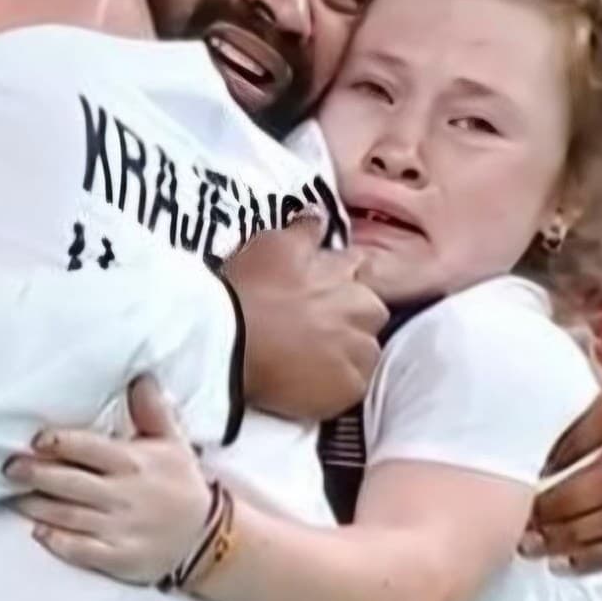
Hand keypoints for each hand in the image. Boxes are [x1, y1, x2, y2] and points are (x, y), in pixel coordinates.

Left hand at [4, 377, 211, 584]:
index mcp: (135, 463)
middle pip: (72, 483)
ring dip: (37, 507)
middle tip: (9, 468)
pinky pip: (84, 552)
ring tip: (13, 496)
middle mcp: (126, 496)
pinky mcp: (120, 558)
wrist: (205, 536)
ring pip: (70, 516)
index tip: (36, 440)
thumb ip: (152, 410)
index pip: (91, 449)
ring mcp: (122, 529)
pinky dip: (59, 543)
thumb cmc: (179, 483)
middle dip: (37, 474)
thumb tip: (140, 377)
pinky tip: (38, 533)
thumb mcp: (173, 442)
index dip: (61, 443)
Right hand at [223, 221, 385, 423]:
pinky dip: (337, 386)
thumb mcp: (271, 245)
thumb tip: (320, 213)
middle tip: (318, 329)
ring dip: (348, 353)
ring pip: (367, 351)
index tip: (323, 290)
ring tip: (314, 361)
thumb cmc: (246, 290)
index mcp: (345, 271)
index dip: (342, 280)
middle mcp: (361, 306)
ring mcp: (359, 349)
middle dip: (353, 317)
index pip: (359, 269)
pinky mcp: (350, 386)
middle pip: (372, 311)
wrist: (230, 342)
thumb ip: (304, 230)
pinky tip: (311, 384)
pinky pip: (354, 386)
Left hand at [526, 379, 601, 572]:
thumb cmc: (558, 413)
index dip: (566, 444)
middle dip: (563, 505)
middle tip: (522, 520)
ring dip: (574, 536)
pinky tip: (561, 563)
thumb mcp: (552, 388)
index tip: (527, 466)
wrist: (601, 436)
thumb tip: (503, 360)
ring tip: (531, 545)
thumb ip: (537, 377)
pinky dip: (596, 558)